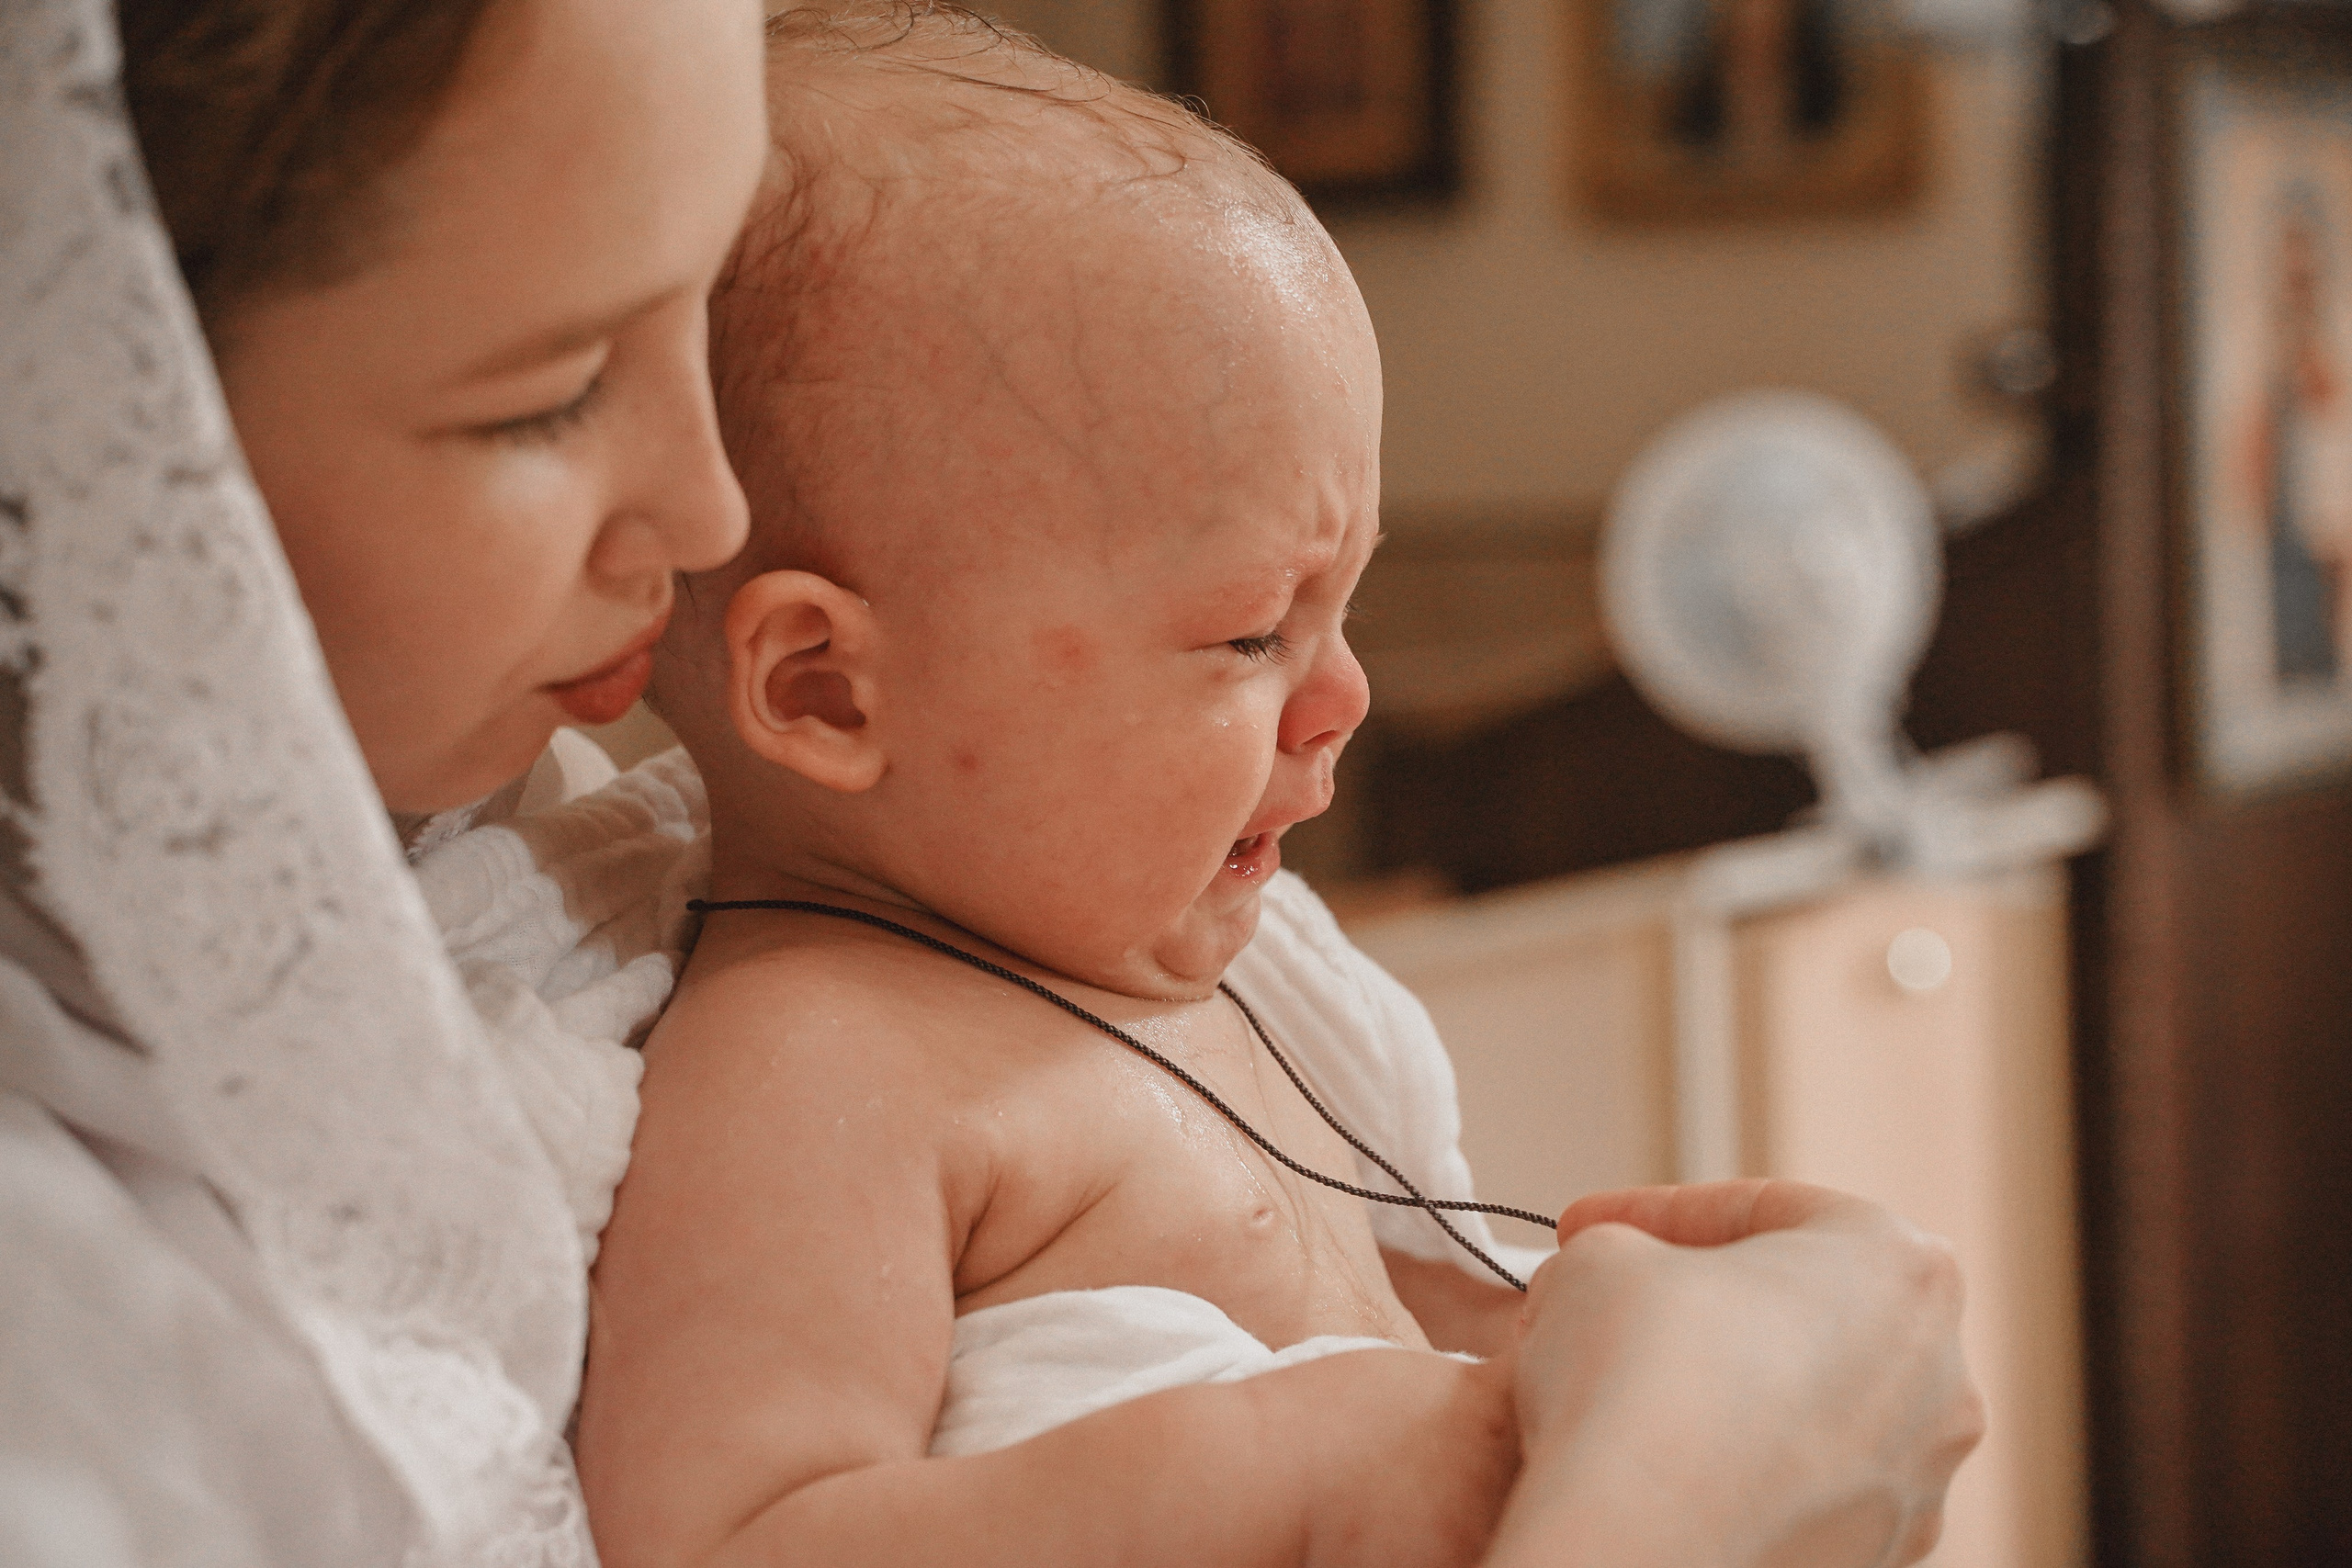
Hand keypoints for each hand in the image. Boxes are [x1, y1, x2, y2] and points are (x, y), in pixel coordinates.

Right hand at [1487, 1180, 1981, 1567]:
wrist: (1641, 1540)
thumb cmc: (1642, 1377)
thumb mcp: (1604, 1252)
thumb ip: (1626, 1246)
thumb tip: (1619, 1280)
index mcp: (1900, 1265)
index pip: (1766, 1210)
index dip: (1657, 1212)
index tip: (1590, 1227)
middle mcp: (1938, 1377)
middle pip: (1803, 1311)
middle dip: (1704, 1304)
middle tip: (1615, 1304)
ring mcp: (1914, 1483)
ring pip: (1805, 1410)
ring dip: (1722, 1392)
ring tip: (1624, 1396)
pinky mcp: (1872, 1561)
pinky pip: (1797, 1492)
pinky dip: (1735, 1473)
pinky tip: (1655, 1471)